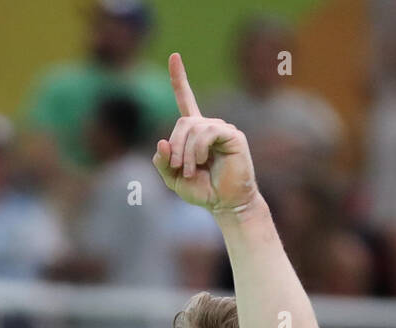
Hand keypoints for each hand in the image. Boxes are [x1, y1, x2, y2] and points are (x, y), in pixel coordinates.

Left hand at [152, 53, 258, 214]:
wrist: (226, 203)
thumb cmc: (202, 190)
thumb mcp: (173, 179)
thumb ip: (163, 162)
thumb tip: (162, 142)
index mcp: (195, 132)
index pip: (186, 99)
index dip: (179, 79)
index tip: (174, 56)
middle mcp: (209, 126)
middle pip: (182, 123)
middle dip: (175, 147)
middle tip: (178, 168)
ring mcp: (222, 129)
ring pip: (193, 128)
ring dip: (186, 153)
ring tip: (191, 171)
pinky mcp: (233, 135)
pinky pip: (208, 132)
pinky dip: (199, 149)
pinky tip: (202, 162)